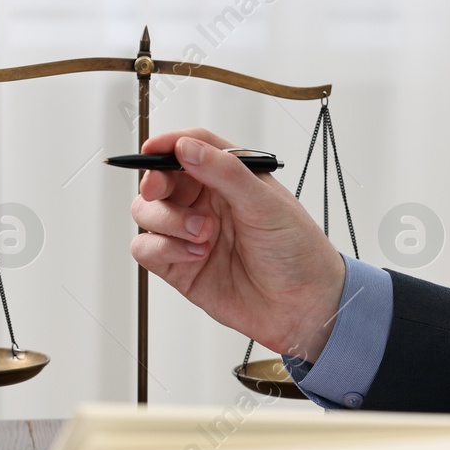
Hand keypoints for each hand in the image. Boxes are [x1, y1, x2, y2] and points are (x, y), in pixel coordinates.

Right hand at [129, 128, 344, 360]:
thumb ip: (224, 172)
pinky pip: (146, 248)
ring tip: (202, 233)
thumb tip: (187, 147)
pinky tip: (195, 254)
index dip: (167, 144)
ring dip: (167, 220)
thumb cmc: (297, 252)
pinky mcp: (179, 266)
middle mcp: (206, 203)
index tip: (152, 148)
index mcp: (229, 178)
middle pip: (159, 180)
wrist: (303, 306)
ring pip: (147, 213)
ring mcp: (189, 235)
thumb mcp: (266, 203)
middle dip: (156, 184)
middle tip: (161, 190)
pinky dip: (163, 248)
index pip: (190, 148)